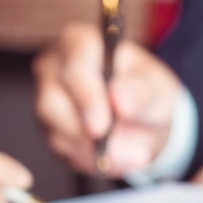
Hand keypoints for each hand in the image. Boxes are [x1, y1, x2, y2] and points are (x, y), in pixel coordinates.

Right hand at [33, 22, 182, 177]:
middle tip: (114, 151)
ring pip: (54, 130)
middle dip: (83, 131)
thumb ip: (141, 92)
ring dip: (92, 150)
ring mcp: (47, 98)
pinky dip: (90, 159)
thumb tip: (120, 99)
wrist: (145, 121)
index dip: (86, 97)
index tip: (101, 126)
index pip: (74, 65)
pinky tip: (115, 157)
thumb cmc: (148, 92)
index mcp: (80, 43)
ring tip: (130, 155)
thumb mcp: (156, 89)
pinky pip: (62, 149)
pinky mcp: (49, 127)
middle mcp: (55, 67)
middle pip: (51, 100)